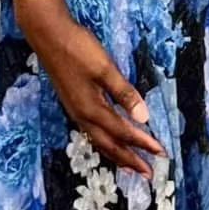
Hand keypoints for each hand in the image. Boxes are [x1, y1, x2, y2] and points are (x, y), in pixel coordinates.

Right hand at [21, 0, 164, 176]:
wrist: (47, 35)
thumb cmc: (77, 49)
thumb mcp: (105, 68)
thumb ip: (124, 93)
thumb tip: (144, 117)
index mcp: (92, 109)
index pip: (124, 132)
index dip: (143, 144)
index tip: (161, 153)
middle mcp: (82, 116)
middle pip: (110, 145)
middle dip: (130, 160)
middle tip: (148, 174)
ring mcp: (75, 110)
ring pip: (99, 141)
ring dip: (117, 155)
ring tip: (130, 166)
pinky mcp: (72, 103)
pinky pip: (92, 132)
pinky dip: (104, 142)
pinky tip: (108, 140)